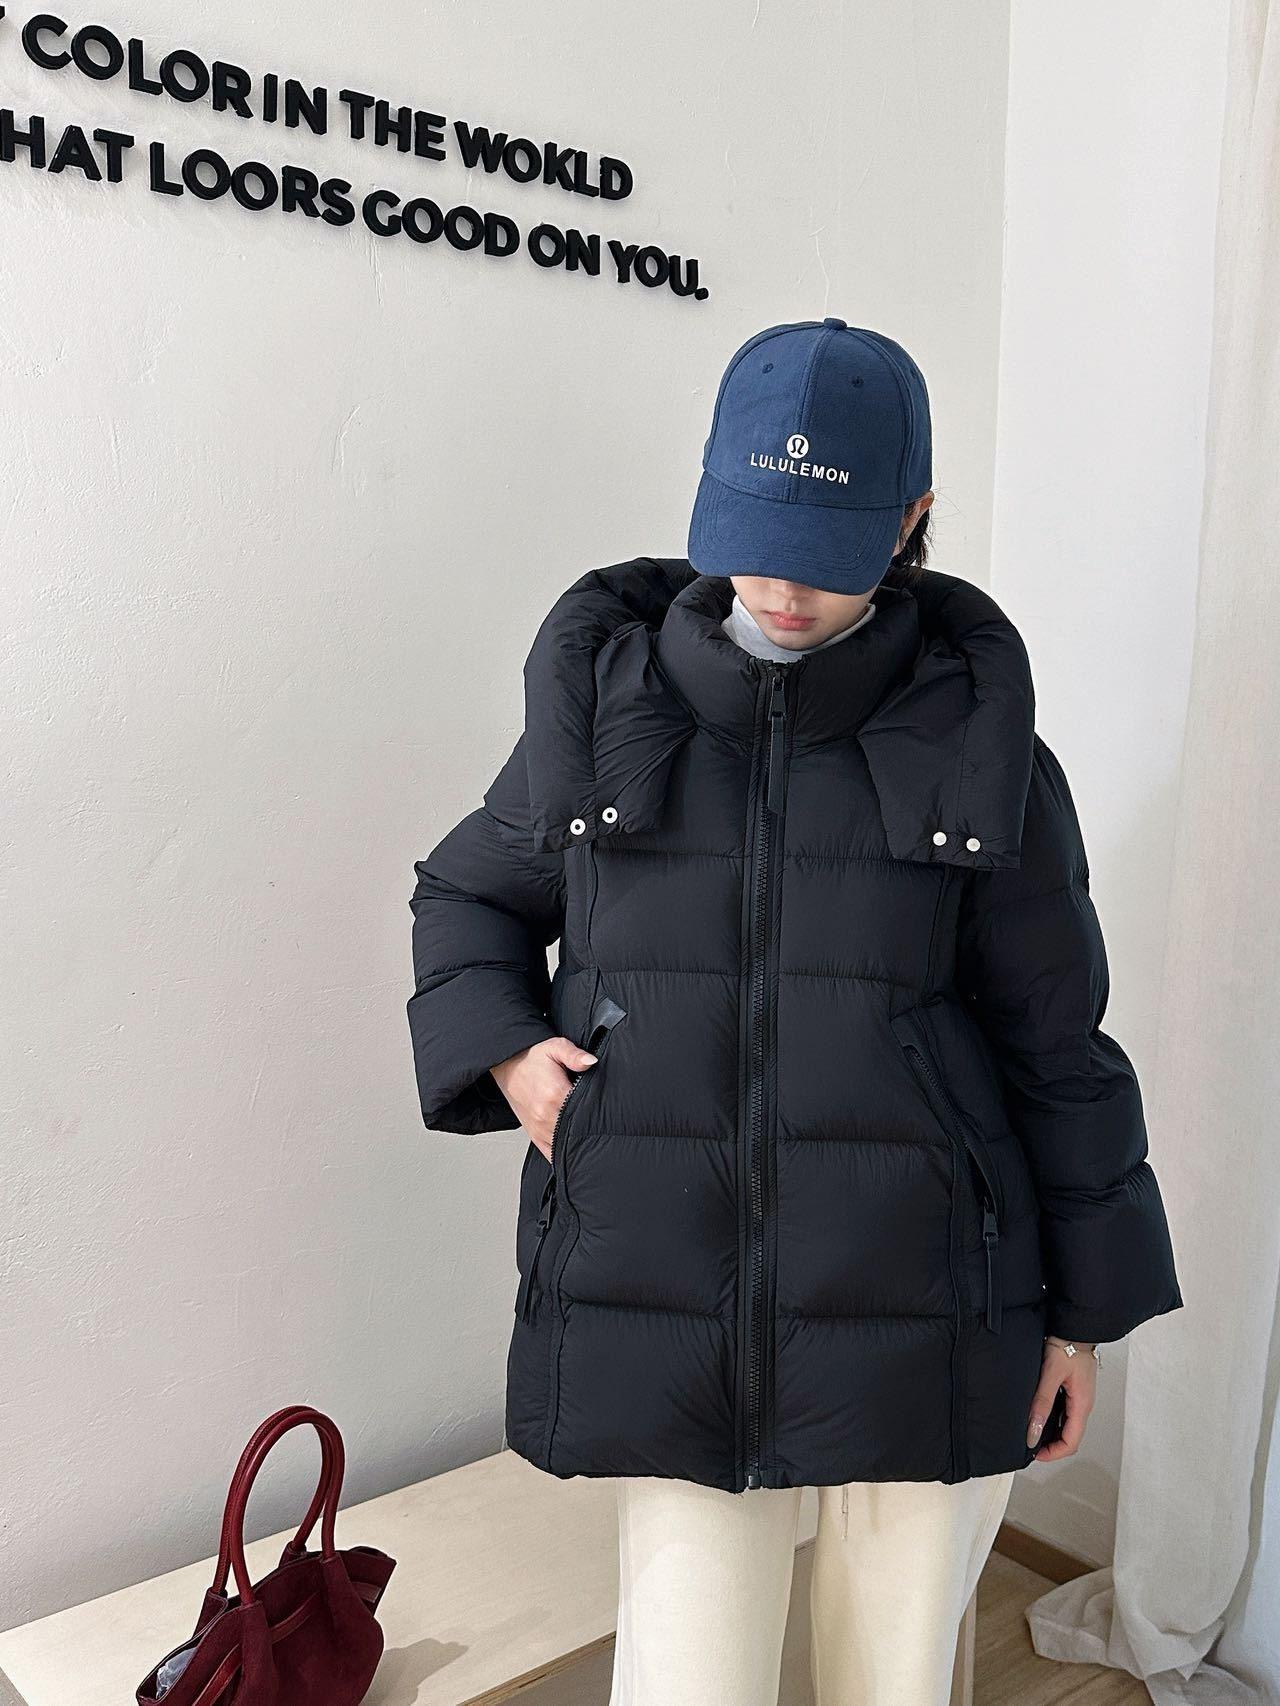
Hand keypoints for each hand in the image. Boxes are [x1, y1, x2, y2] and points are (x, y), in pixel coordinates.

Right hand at [490, 1036, 598, 1162]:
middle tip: (604, 1125)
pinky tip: (575, 1151)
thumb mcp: (555, 1047)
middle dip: (591, 1130)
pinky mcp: (534, 1135)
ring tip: (592, 1137)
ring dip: (578, 1143)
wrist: (508, 1064)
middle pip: (577, 1131)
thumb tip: (592, 1061)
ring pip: (564, 1147)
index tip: (609, 1112)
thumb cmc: (532, 1057)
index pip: (584, 1111)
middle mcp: (545, 1116)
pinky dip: (563, 1156)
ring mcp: (539, 1128)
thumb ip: (574, 1055)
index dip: (600, 1113)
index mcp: (553, 1094)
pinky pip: (551, 1155)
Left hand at [1026, 1338, 1097, 1460]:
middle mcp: (1083, 1404)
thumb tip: (1034, 1430)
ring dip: (1052, 1433)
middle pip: (1070, 1437)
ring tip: (1033, 1431)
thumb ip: (1042, 1402)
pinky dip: (1053, 1419)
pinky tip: (1040, 1414)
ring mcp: (1080, 1397)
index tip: (1035, 1454)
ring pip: (1068, 1425)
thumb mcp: (1051, 1375)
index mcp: (1082, 1405)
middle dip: (1052, 1446)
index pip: (1071, 1442)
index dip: (1053, 1453)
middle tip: (1032, 1446)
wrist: (1075, 1327)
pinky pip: (1065, 1412)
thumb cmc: (1069, 1346)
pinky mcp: (1074, 1389)